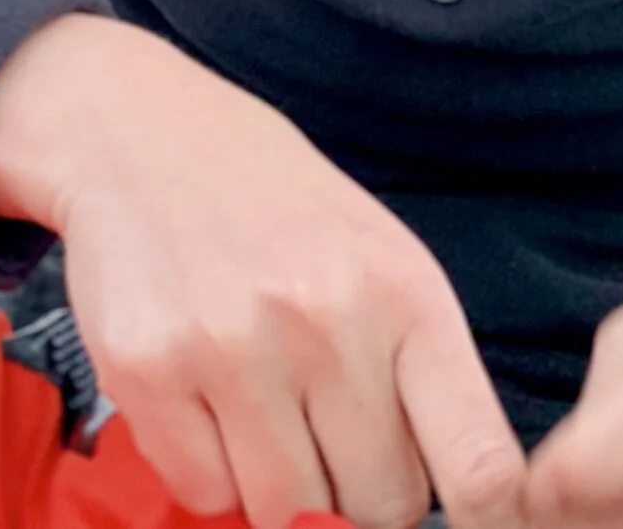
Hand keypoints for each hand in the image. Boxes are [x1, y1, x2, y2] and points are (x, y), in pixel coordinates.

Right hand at [0, 16, 527, 528]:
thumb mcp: (379, 257)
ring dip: (278, 485)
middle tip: (327, 436)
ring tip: (260, 409)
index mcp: (404, 293)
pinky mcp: (146, 369)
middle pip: (378, 507)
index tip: (465, 518)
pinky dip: (207, 469)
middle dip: (358, 490)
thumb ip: (417, 373)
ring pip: (286, 513)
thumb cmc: (270, 203)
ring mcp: (230, 347)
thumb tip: (454, 503)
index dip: (485, 519)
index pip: (480, 467)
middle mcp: (323, 320)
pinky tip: (203, 400)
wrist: (137, 133)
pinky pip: (202, 491)